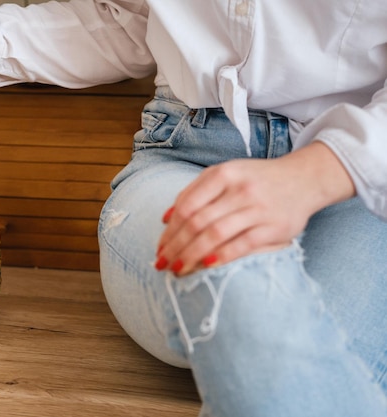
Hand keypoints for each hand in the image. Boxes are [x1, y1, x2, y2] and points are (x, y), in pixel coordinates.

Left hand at [155, 142, 355, 274]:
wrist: (304, 179)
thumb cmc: (256, 180)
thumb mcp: (225, 175)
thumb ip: (194, 192)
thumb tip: (165, 219)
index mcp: (223, 174)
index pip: (187, 205)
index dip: (170, 230)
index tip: (159, 247)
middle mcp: (240, 189)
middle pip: (197, 222)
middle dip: (175, 246)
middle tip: (162, 264)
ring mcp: (258, 208)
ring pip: (215, 234)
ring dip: (192, 255)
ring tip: (178, 269)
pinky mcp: (275, 227)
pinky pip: (242, 245)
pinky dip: (221, 256)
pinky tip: (205, 267)